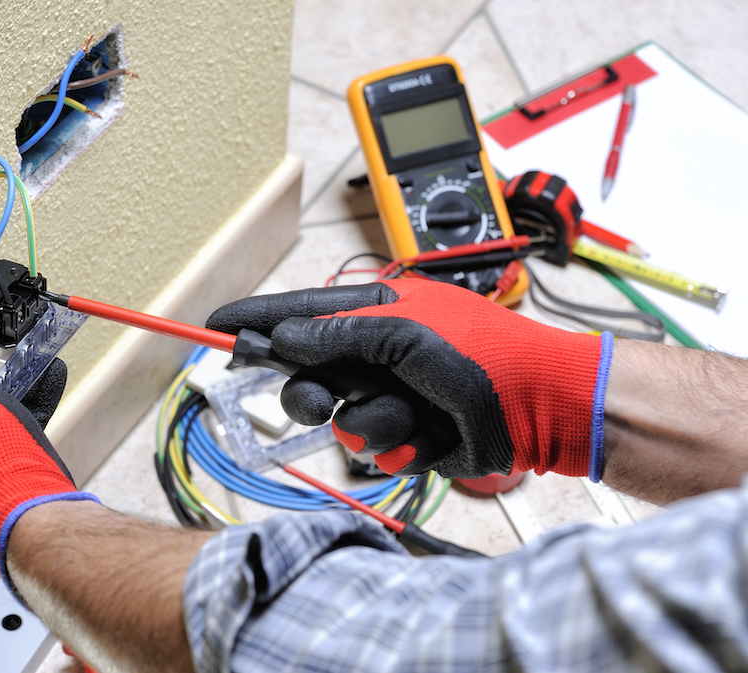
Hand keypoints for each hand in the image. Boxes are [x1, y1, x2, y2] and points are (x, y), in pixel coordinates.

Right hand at [207, 279, 611, 479]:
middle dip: (312, 392)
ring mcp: (392, 394)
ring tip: (414, 414)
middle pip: (308, 374)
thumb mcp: (405, 334)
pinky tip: (433, 434)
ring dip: (375, 422)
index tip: (216, 324)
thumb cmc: (484, 355)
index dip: (257, 319)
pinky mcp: (407, 433)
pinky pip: (374, 446)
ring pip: (340, 419)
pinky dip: (402, 443)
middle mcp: (378, 353)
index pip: (300, 311)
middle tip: (321, 400)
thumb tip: (284, 335)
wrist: (542, 406)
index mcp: (376, 312)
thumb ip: (337, 334)